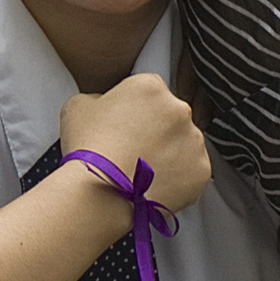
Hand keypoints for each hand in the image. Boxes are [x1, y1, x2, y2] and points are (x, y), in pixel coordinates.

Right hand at [58, 73, 211, 218]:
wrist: (100, 193)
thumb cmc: (87, 151)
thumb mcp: (78, 106)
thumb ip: (99, 98)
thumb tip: (105, 105)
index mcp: (150, 87)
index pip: (150, 92)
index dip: (136, 111)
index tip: (127, 127)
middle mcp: (178, 109)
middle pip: (170, 117)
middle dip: (156, 132)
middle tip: (134, 152)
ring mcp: (194, 140)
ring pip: (184, 144)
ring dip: (170, 154)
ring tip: (142, 173)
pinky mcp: (201, 169)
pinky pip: (192, 171)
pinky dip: (179, 179)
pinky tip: (156, 186)